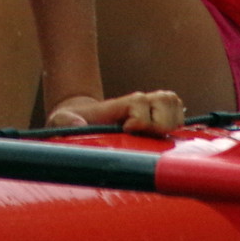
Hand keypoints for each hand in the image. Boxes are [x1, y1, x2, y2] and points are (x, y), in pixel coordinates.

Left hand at [46, 89, 184, 135]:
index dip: (140, 118)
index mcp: (119, 105)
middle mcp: (139, 104)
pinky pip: (179, 113)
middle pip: (166, 100)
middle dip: (160, 121)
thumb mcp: (60, 120)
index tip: (127, 130)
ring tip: (154, 137)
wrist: (80, 119)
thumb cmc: (71, 121)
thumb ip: (65, 120)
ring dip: (171, 121)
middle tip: (144, 136)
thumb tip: (79, 124)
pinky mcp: (159, 119)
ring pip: (175, 104)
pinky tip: (163, 139)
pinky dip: (178, 123)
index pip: (140, 102)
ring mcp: (151, 110)